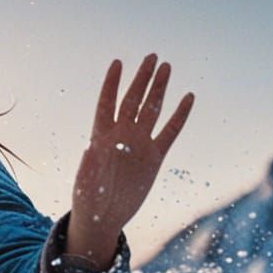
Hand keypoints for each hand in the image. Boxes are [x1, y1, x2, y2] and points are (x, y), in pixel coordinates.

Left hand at [68, 54, 194, 263]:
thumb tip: (90, 148)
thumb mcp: (84, 182)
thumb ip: (88, 164)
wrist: (104, 216)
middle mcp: (122, 135)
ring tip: (166, 67)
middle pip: (133, 100)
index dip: (112, 84)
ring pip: (151, 110)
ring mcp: (140, 144)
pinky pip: (170, 132)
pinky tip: (188, 97)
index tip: (118, 62)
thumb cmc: (88, 198)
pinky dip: (179, 115)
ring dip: (158, 89)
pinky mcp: (155, 157)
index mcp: (101, 137)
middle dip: (142, 78)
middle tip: (152, 56)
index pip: (107, 103)